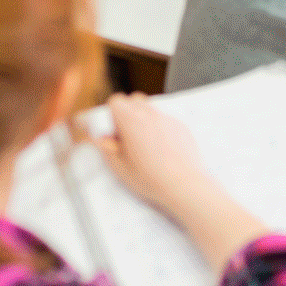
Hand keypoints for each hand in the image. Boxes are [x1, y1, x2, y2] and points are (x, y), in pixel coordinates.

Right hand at [94, 93, 211, 211]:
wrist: (183, 185)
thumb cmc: (152, 179)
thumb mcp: (119, 168)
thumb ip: (106, 149)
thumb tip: (102, 139)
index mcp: (131, 122)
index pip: (116, 101)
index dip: (111, 114)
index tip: (113, 129)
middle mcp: (150, 115)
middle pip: (133, 100)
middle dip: (127, 113)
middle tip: (127, 134)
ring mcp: (167, 119)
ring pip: (151, 109)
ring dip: (144, 119)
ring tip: (144, 143)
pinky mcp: (180, 126)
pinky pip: (165, 120)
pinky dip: (160, 128)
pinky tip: (161, 149)